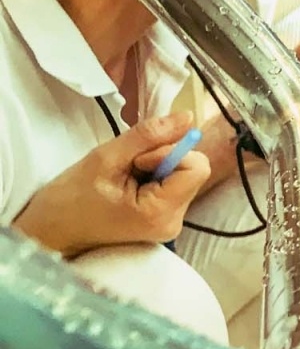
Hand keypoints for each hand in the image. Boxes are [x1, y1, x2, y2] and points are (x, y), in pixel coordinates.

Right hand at [13, 113, 211, 258]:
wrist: (51, 230)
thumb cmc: (70, 198)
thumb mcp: (106, 158)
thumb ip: (149, 135)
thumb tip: (187, 118)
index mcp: (161, 213)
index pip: (198, 166)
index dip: (170, 153)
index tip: (138, 160)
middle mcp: (173, 222)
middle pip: (192, 170)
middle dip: (162, 159)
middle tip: (127, 167)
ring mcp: (169, 223)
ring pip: (182, 175)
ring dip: (156, 167)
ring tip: (124, 178)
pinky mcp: (163, 219)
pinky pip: (172, 185)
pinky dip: (154, 177)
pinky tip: (128, 185)